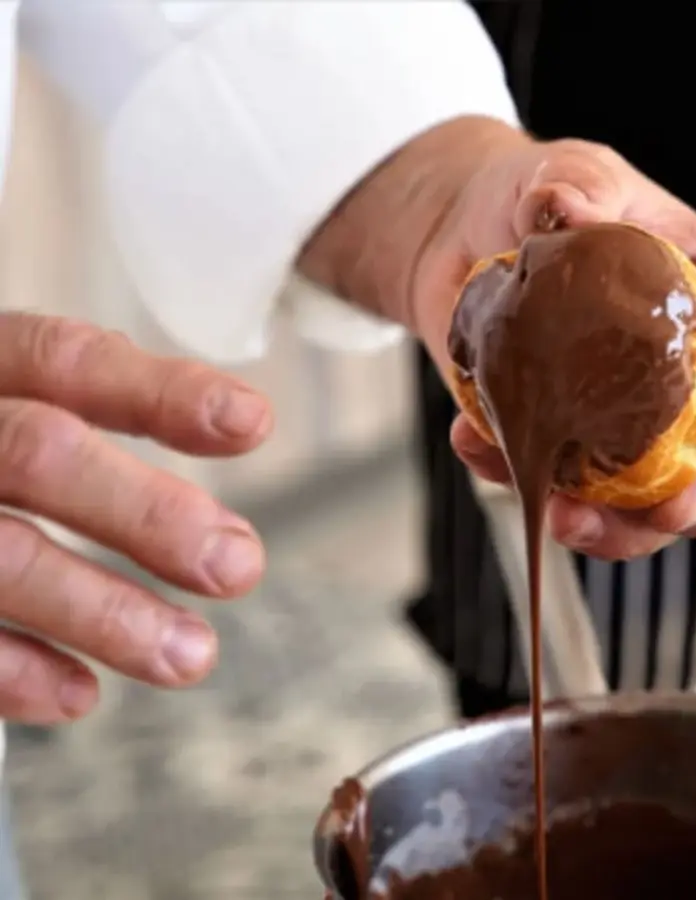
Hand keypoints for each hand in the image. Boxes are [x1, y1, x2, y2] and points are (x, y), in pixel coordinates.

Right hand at [0, 313, 271, 723]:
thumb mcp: (0, 402)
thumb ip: (78, 403)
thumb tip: (233, 418)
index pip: (61, 358)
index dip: (159, 392)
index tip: (251, 422)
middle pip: (33, 453)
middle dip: (144, 512)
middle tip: (237, 564)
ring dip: (101, 611)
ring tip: (189, 655)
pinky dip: (6, 670)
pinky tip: (77, 694)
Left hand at [300, 119, 695, 560]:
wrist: (466, 241)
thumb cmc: (544, 200)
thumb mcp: (569, 174)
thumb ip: (576, 186)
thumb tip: (563, 211)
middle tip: (676, 511)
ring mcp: (644, 426)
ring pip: (671, 504)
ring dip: (626, 530)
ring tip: (566, 519)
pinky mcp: (585, 455)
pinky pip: (583, 501)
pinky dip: (539, 498)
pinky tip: (481, 454)